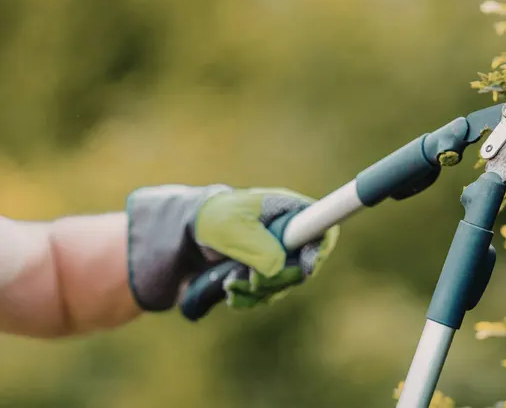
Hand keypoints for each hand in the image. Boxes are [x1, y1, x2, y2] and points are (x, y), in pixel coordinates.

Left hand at [126, 185, 338, 319]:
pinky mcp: (263, 271)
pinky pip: (269, 293)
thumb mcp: (232, 231)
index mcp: (286, 210)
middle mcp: (287, 232)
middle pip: (306, 264)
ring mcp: (276, 253)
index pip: (323, 227)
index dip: (320, 249)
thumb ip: (260, 248)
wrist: (181, 235)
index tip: (306, 267)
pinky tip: (231, 292)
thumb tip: (280, 270)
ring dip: (259, 292)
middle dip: (279, 279)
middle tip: (252, 280)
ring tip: (231, 286)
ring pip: (286, 283)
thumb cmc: (209, 220)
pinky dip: (250, 297)